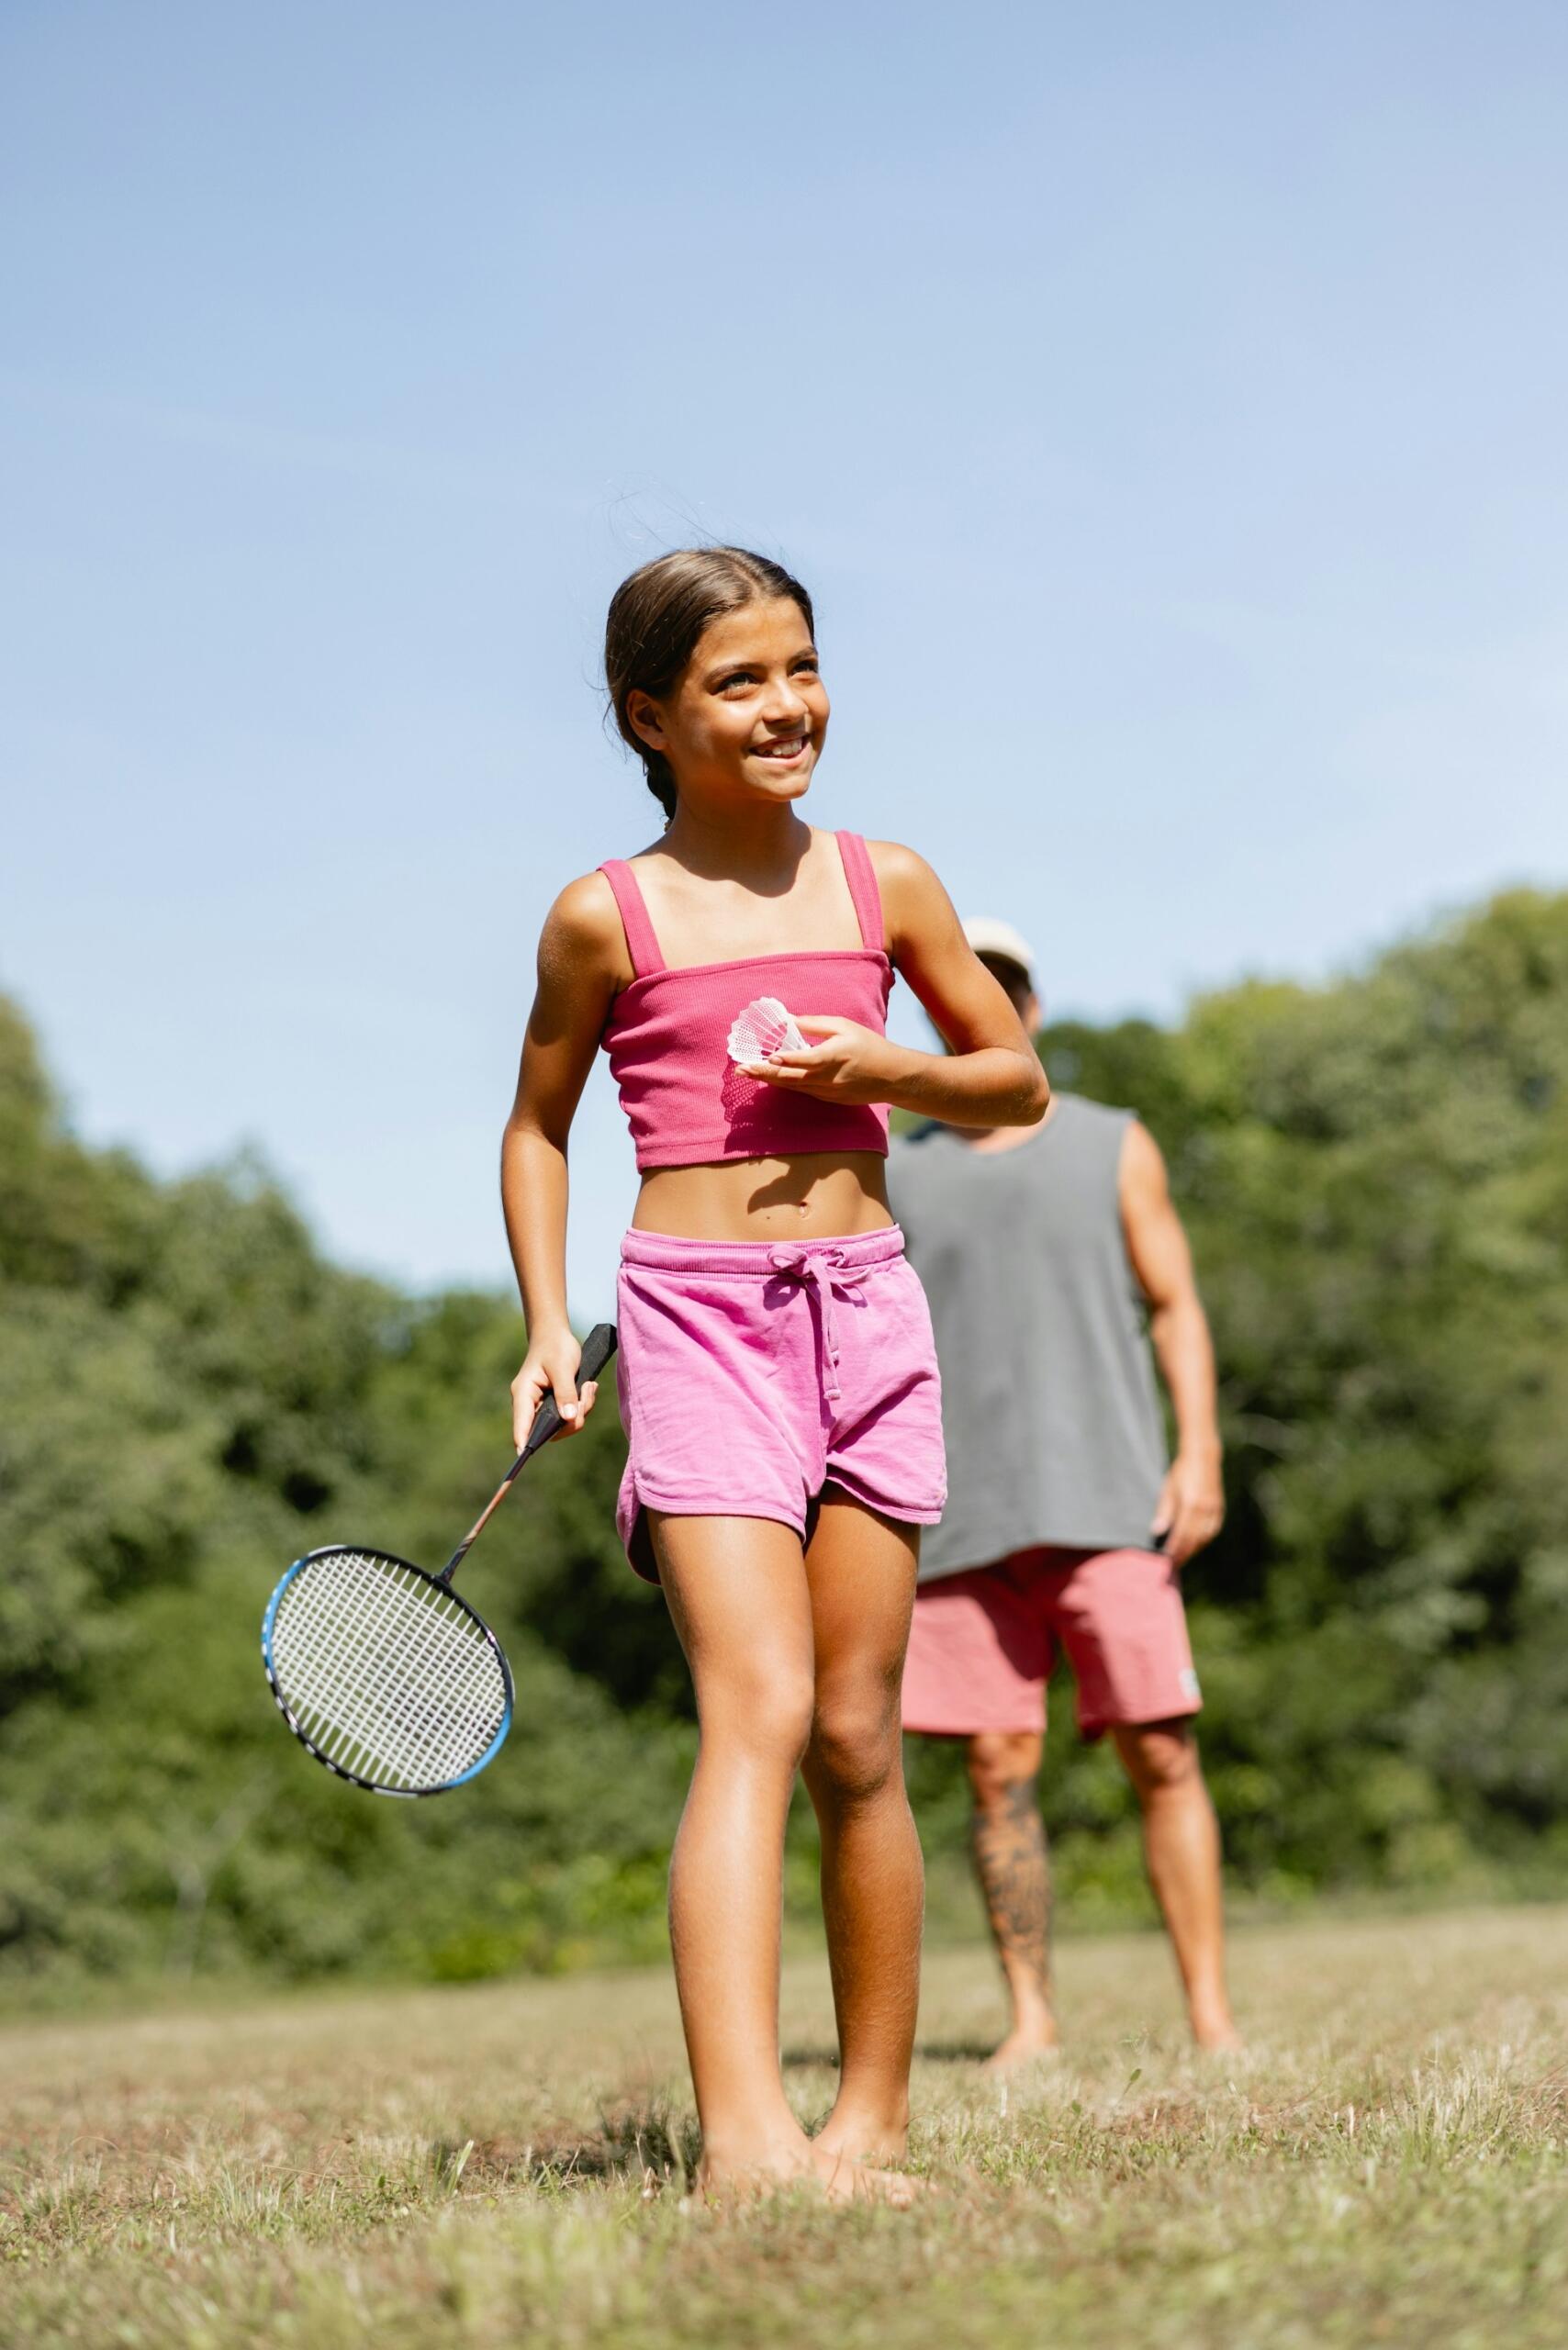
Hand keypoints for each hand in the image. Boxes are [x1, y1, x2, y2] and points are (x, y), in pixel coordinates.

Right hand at [510, 1331, 600, 1451]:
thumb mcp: (562, 1368)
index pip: (521, 1425)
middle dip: (573, 1418)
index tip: (524, 1456)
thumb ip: (566, 1393)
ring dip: (582, 1409)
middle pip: (549, 1429)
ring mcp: (543, 1406)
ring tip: (589, 1386)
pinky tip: (588, 1387)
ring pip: (564, 1424)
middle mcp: (531, 1404)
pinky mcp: (555, 1405)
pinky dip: (583, 1405)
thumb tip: (569, 1419)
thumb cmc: (555, 1347)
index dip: (524, 1441)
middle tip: (585, 1394)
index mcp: (524, 1394)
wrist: (557, 1334)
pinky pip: (571, 1416)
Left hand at [739, 1016, 905, 1106]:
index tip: (771, 1056)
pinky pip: (801, 1090)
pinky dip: (784, 1084)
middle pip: (791, 1077)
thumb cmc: (868, 1045)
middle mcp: (829, 1078)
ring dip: (768, 1079)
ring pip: (792, 1086)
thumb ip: (814, 1024)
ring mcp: (827, 1092)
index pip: (808, 1059)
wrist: (892, 1076)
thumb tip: (787, 1020)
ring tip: (746, 1073)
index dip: (789, 1059)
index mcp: (835, 1056)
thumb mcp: (844, 1026)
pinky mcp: (828, 1099)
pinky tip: (769, 1077)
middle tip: (741, 1069)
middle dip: (764, 1072)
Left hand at [1151, 1447, 1223, 1565]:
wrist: (1203, 1457)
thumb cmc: (1181, 1472)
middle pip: (1194, 1539)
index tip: (1167, 1560)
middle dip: (1184, 1553)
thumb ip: (1164, 1511)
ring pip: (1205, 1537)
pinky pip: (1213, 1530)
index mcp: (1191, 1505)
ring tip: (1184, 1555)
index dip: (1175, 1549)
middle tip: (1174, 1564)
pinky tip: (1197, 1543)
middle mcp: (1205, 1509)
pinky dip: (1204, 1539)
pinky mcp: (1219, 1508)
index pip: (1181, 1535)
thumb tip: (1157, 1532)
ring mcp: (1214, 1509)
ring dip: (1195, 1548)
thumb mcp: (1168, 1489)